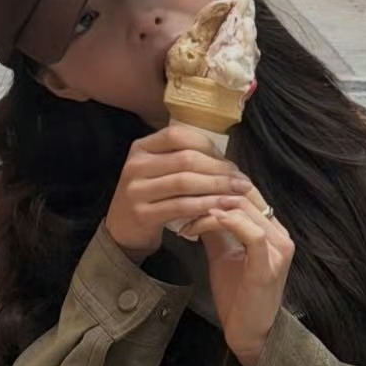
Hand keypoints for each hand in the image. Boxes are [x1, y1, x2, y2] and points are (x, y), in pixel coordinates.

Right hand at [105, 125, 250, 259]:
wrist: (123, 230)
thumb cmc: (151, 197)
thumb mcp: (159, 171)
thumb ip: (184, 160)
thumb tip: (227, 161)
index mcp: (142, 147)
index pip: (179, 135)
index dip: (209, 146)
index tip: (229, 162)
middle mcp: (135, 165)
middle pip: (186, 159)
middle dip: (219, 170)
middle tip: (243, 181)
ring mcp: (136, 190)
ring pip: (185, 182)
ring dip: (217, 188)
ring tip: (239, 194)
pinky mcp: (142, 214)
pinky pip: (181, 206)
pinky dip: (205, 205)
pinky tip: (222, 208)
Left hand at [181, 192, 294, 365]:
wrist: (248, 331)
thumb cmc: (237, 294)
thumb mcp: (223, 252)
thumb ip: (216, 227)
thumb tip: (197, 202)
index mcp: (272, 229)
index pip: (247, 191)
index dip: (217, 185)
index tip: (187, 191)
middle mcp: (281, 235)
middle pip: (246, 195)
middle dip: (210, 193)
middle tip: (182, 200)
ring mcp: (279, 250)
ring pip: (247, 210)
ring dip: (212, 208)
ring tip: (188, 215)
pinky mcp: (270, 266)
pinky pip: (253, 234)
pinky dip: (229, 222)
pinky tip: (207, 220)